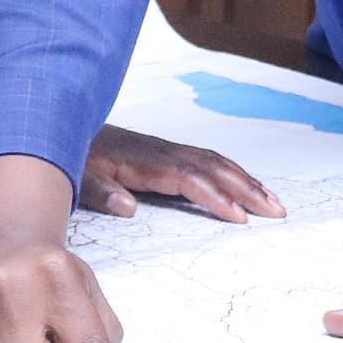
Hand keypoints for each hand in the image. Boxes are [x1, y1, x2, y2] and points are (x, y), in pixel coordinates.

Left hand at [83, 124, 282, 221]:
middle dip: (248, 190)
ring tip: (275, 203)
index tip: (239, 217)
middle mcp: (165, 153)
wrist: (65, 125)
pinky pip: (209, 162)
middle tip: (277, 212)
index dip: (216, 198)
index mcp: (146, 161)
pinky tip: (247, 185)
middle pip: (215, 169)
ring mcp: (169, 151)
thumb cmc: (74, 156)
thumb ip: (100, 192)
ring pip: (217, 164)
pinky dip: (233, 173)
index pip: (190, 179)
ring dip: (248, 182)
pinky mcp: (168, 153)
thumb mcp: (78, 176)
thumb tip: (128, 208)